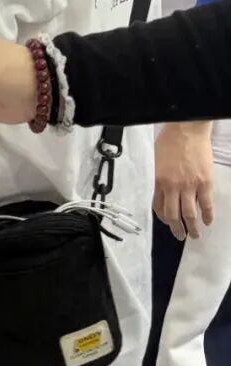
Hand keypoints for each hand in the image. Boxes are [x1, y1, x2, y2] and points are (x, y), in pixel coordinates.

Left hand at [154, 121, 214, 239]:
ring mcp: (190, 186)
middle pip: (173, 215)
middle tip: (180, 236)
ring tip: (195, 234)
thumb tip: (164, 188)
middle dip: (176, 229)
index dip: (163, 218)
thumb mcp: (157, 160)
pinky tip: (208, 221)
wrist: (187, 129)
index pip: (158, 207)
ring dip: (192, 227)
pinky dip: (208, 215)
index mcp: (159, 181)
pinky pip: (206, 204)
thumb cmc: (171, 140)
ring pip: (190, 214)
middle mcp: (173, 187)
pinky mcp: (205, 182)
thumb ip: (160, 176)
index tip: (167, 222)